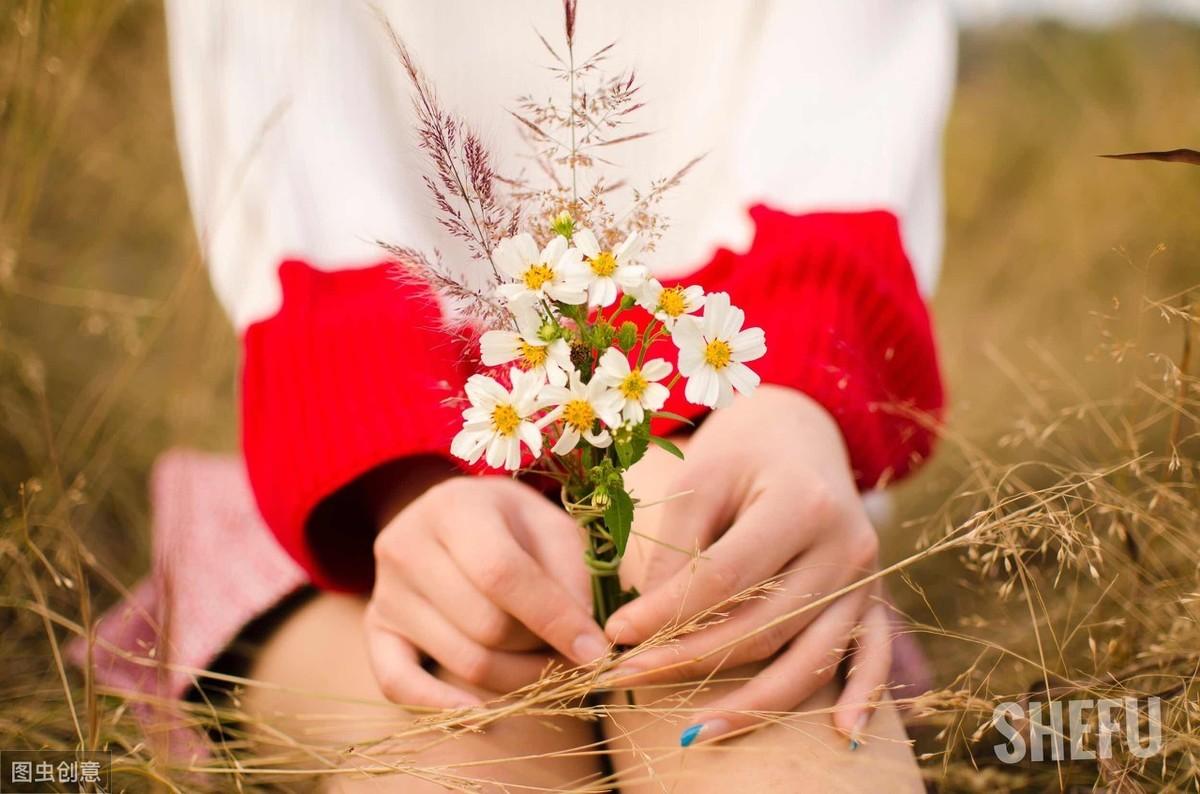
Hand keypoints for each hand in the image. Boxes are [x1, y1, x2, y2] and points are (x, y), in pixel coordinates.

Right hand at [366, 476, 608, 707]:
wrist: (449, 515)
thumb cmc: (512, 523)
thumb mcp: (549, 524)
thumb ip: (572, 573)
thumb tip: (584, 639)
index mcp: (454, 508)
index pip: (503, 574)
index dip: (554, 618)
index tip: (594, 650)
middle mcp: (408, 546)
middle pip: (485, 626)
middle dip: (539, 649)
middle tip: (569, 652)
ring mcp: (385, 590)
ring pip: (461, 660)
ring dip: (516, 677)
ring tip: (543, 664)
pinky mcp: (375, 627)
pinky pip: (397, 682)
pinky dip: (440, 706)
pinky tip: (479, 713)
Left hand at [604, 385, 889, 740]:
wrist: (802, 430)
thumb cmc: (741, 449)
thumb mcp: (702, 475)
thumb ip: (676, 547)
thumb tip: (647, 626)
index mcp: (802, 504)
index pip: (725, 578)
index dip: (666, 613)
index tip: (615, 633)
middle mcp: (845, 546)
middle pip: (763, 627)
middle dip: (689, 662)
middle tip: (628, 678)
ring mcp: (866, 578)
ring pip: (811, 658)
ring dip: (753, 704)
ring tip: (693, 733)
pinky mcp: (874, 598)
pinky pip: (874, 656)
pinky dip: (863, 696)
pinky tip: (843, 736)